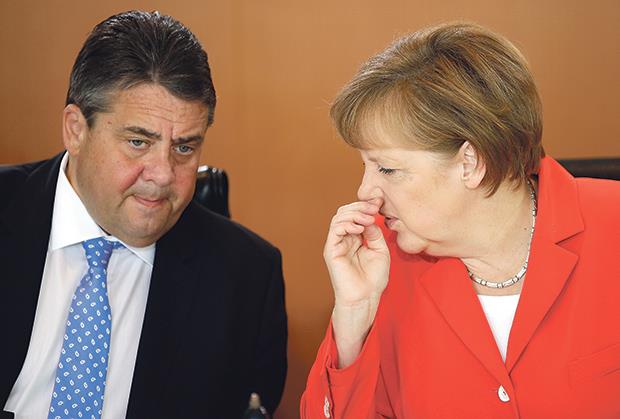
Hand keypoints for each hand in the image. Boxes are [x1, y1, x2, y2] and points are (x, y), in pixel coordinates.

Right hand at [324, 198, 389, 366]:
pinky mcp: (331, 250)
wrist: (365, 297)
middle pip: (346, 212)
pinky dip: (346, 223)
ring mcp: (336, 243)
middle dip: (360, 206)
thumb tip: (369, 218)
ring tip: (367, 218)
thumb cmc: (373, 278)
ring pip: (339, 217)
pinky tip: (359, 228)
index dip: (366, 206)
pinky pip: (335, 229)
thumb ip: (374, 233)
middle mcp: (344, 238)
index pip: (356, 214)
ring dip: (354, 213)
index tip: (380, 201)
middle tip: (374, 207)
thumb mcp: (380, 249)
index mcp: (355, 237)